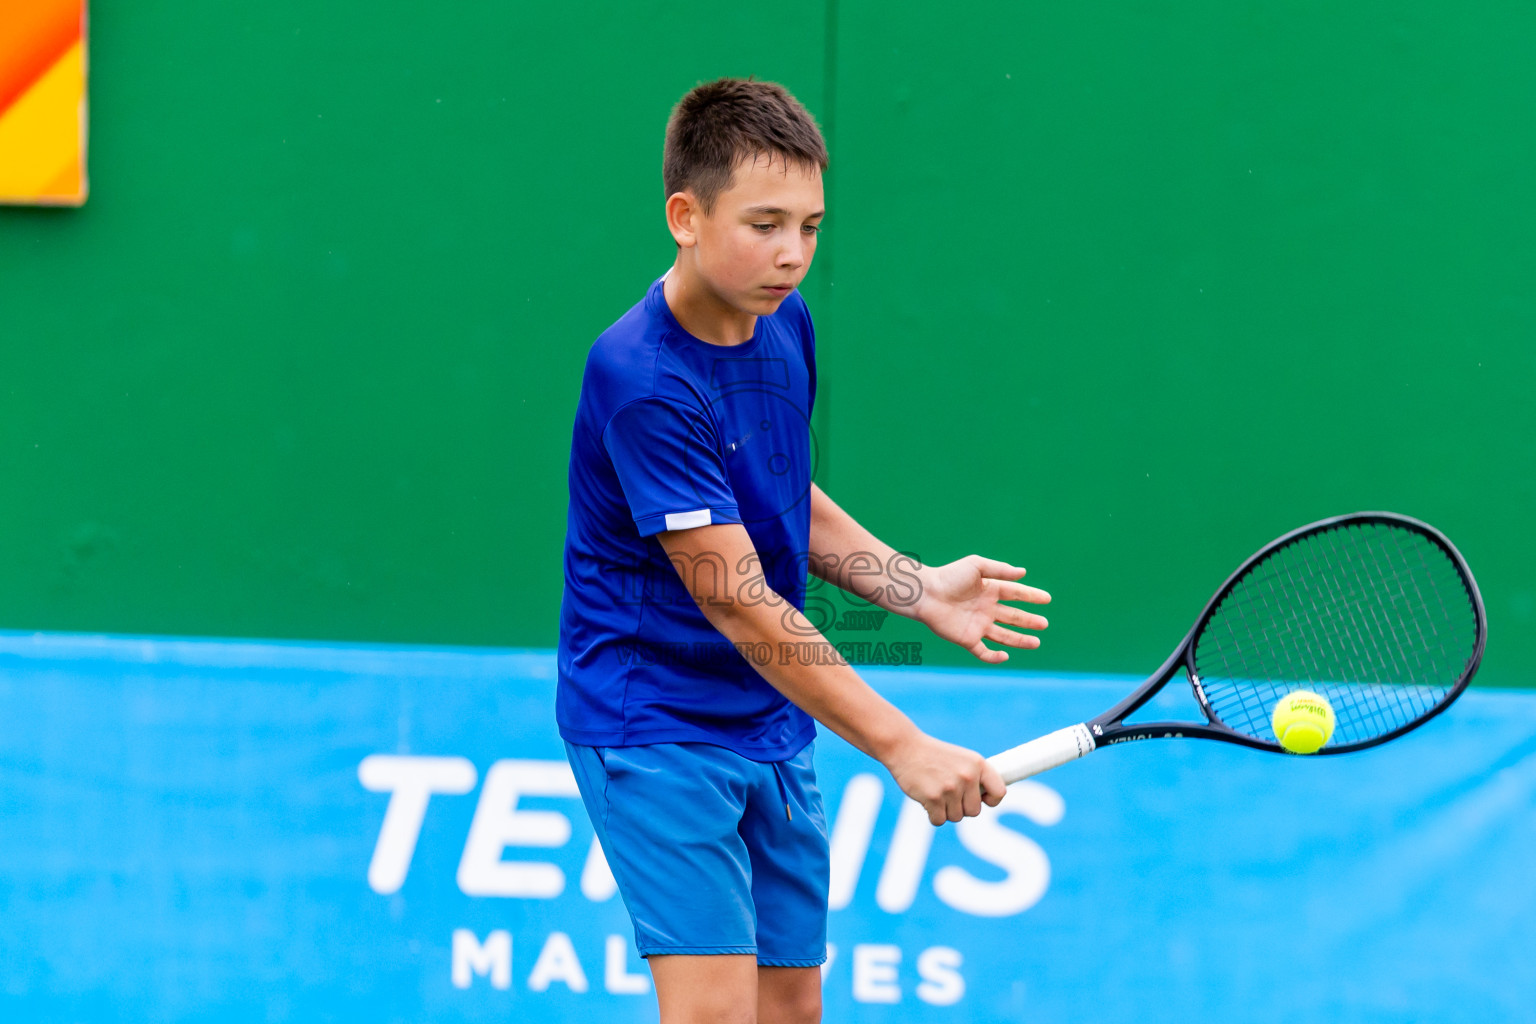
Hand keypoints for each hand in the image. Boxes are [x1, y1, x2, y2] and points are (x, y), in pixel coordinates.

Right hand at [884, 731, 1006, 824]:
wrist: (905, 747)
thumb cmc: (933, 756)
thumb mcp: (961, 758)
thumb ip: (975, 776)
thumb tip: (986, 800)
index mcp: (978, 764)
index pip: (999, 792)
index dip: (991, 800)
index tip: (981, 799)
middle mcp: (967, 776)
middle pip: (974, 811)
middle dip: (961, 807)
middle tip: (948, 793)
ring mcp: (951, 788)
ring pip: (956, 817)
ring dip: (945, 810)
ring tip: (935, 791)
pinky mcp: (933, 798)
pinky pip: (939, 820)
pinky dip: (932, 815)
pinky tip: (926, 799)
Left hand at [913, 555, 1050, 663]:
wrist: (926, 594)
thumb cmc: (949, 576)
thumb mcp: (977, 566)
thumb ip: (1000, 570)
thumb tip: (1023, 572)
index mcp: (989, 590)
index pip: (1015, 594)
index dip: (1031, 596)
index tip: (1047, 599)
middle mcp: (986, 609)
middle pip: (1013, 616)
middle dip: (1029, 621)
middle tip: (1044, 624)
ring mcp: (977, 625)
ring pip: (1003, 636)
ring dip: (1020, 640)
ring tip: (1036, 642)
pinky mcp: (967, 638)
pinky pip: (983, 651)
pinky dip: (994, 657)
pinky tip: (1006, 655)